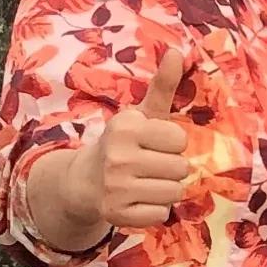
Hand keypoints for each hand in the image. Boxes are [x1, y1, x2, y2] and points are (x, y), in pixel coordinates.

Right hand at [25, 50, 195, 250]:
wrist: (85, 180)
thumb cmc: (123, 144)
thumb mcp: (141, 115)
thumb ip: (162, 86)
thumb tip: (177, 51)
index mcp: (126, 127)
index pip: (180, 140)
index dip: (172, 144)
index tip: (154, 144)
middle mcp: (118, 156)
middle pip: (181, 168)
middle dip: (171, 168)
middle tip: (150, 166)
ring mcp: (116, 188)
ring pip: (174, 193)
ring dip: (165, 190)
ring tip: (146, 183)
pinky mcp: (116, 214)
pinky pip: (160, 215)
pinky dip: (154, 210)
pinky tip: (138, 200)